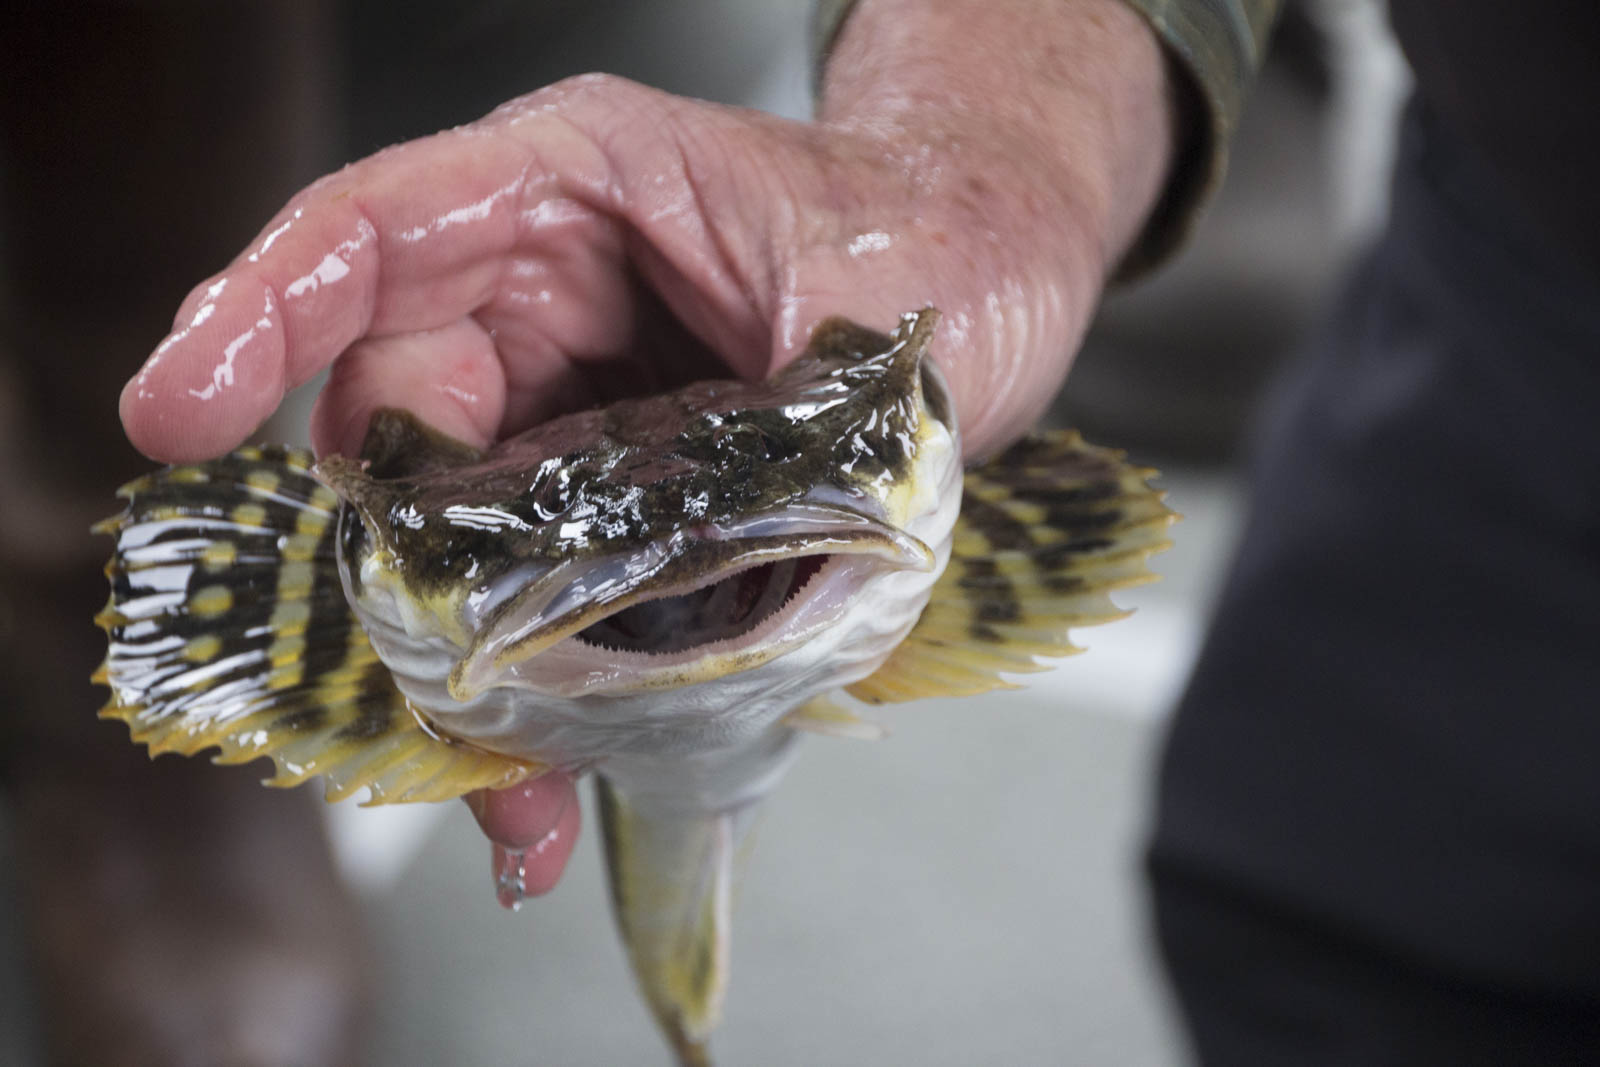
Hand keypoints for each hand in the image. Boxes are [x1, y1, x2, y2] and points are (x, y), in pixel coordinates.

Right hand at [120, 0, 1173, 891]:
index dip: (263, 312)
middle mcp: (547, 300)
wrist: (999, 277)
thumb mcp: (886, 298)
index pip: (379, 231)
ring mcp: (571, 403)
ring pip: (464, 539)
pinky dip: (547, 689)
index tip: (182, 402)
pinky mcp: (611, 493)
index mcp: (578, 192)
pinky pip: (541, 590)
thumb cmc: (946, 229)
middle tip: (445, 692)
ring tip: (520, 786)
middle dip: (410, 576)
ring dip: (479, 672)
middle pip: (403, 429)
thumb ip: (798, 419)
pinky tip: (559, 772)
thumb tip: (737, 563)